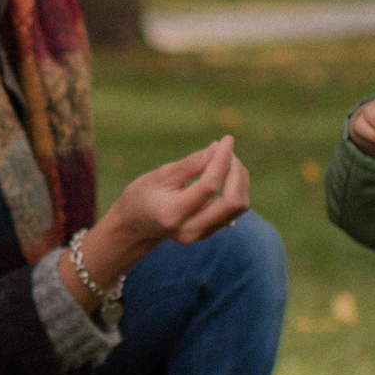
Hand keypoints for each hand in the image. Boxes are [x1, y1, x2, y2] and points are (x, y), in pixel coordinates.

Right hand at [69, 137, 252, 304]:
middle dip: (237, 172)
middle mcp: (191, 229)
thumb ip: (189, 164)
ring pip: (239, 206)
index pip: (210, 186)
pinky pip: (234, 209)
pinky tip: (224, 172)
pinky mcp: (210, 232)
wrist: (134, 225)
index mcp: (173, 213)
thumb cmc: (142, 195)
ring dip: (240, 179)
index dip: (222, 160)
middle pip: (232, 202)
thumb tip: (217, 148)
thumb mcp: (160, 175)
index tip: (226, 140)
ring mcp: (202, 234)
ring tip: (226, 159)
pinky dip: (235, 187)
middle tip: (227, 150)